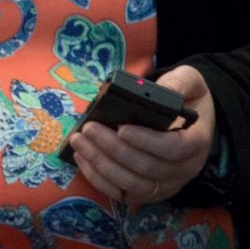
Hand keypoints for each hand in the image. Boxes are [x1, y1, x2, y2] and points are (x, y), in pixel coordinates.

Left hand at [69, 65, 215, 205]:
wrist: (189, 119)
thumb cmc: (186, 98)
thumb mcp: (189, 81)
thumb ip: (178, 83)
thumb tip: (159, 91)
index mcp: (196, 142)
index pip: (173, 148)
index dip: (146, 141)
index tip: (121, 128)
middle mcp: (185, 169)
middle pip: (148, 168)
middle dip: (113, 149)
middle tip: (88, 129)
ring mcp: (167, 183)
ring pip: (133, 184)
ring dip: (102, 165)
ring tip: (79, 142)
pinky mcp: (149, 191)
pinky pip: (123, 194)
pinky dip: (100, 180)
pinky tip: (82, 158)